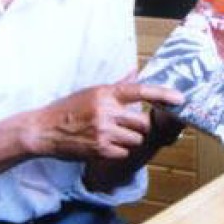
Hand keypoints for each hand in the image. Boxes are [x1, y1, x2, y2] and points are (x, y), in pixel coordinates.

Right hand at [34, 73, 183, 160]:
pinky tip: (105, 145)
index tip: (180, 98)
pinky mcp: (100, 150)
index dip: (163, 95)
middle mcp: (106, 111)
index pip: (140, 90)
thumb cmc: (67, 109)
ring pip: (136, 140)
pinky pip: (124, 153)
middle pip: (143, 122)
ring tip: (113, 136)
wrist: (44, 130)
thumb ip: (117, 85)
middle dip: (140, 127)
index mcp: (106, 93)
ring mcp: (104, 132)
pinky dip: (119, 151)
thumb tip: (135, 71)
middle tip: (128, 126)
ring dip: (129, 140)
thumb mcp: (91, 91)